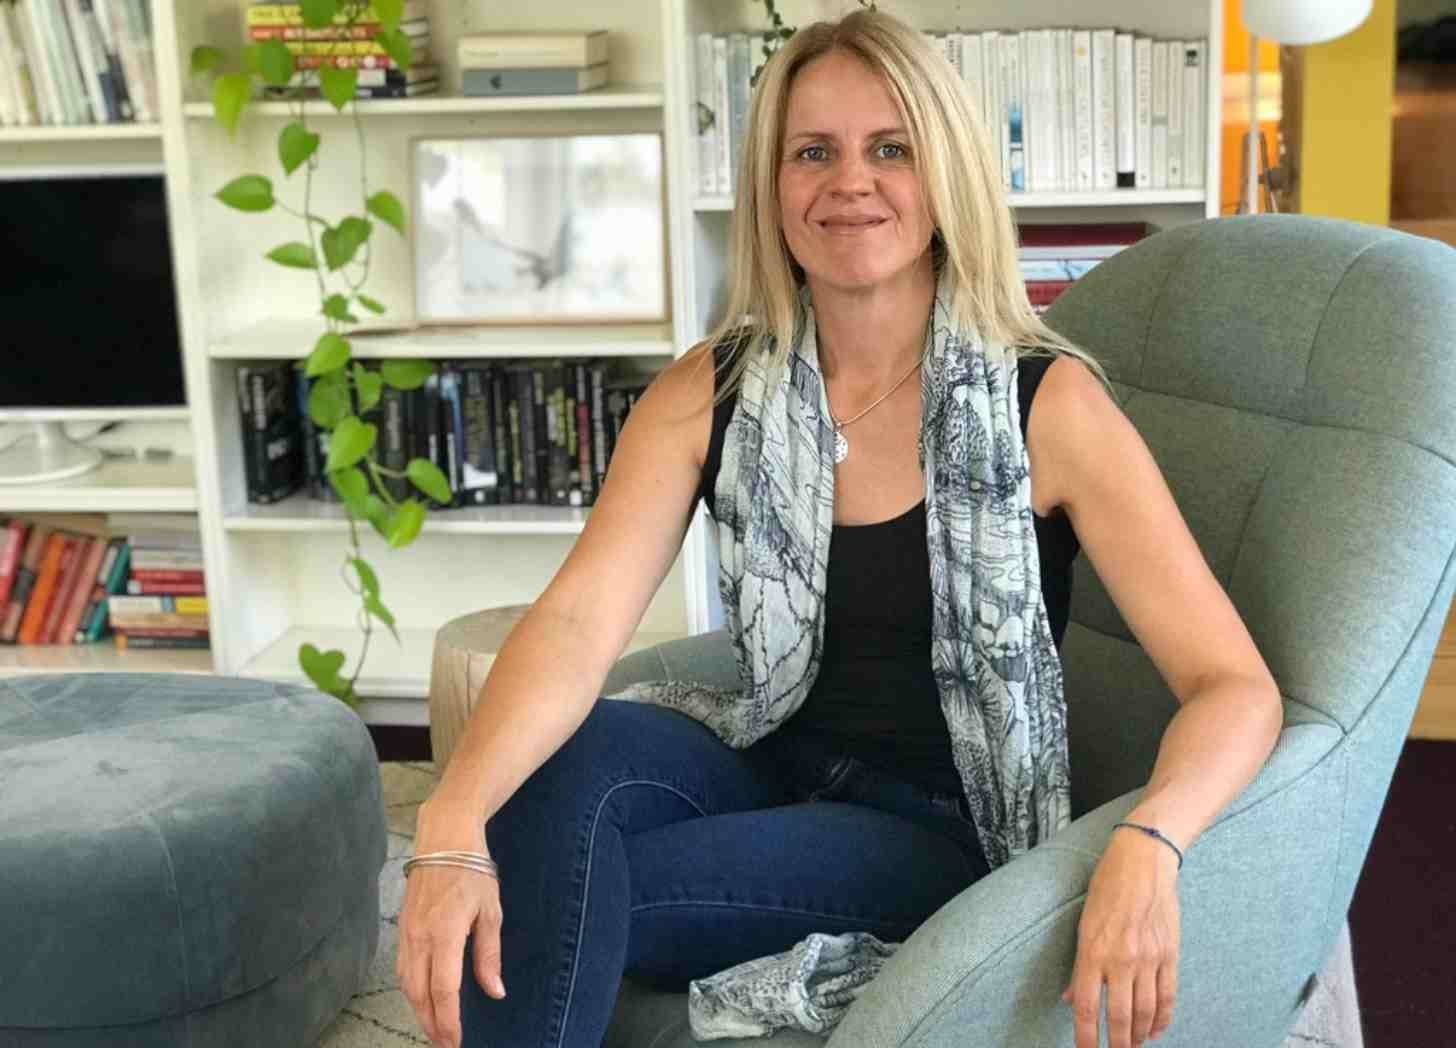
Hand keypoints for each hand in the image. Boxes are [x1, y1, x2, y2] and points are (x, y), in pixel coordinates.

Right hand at [397, 799, 506, 1047]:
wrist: (444, 836)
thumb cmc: (473, 871)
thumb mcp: (490, 911)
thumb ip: (489, 955)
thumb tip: (495, 991)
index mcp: (445, 933)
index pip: (444, 989)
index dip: (449, 1020)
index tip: (455, 1041)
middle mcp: (420, 936)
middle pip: (419, 993)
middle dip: (430, 1023)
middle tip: (444, 1043)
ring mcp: (406, 932)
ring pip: (406, 983)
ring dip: (418, 1009)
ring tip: (434, 1027)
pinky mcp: (401, 927)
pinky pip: (402, 967)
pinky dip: (410, 989)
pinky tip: (422, 998)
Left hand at [1061, 828, 1181, 1047]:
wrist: (1143, 861)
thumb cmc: (1106, 887)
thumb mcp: (1083, 923)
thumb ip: (1080, 966)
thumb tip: (1072, 999)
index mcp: (1093, 952)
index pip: (1088, 1008)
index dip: (1086, 1038)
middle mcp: (1121, 960)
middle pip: (1119, 1017)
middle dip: (1116, 1044)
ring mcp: (1148, 959)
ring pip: (1145, 1012)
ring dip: (1138, 1035)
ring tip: (1132, 1046)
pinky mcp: (1170, 954)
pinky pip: (1167, 996)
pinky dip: (1162, 1019)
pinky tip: (1156, 1030)